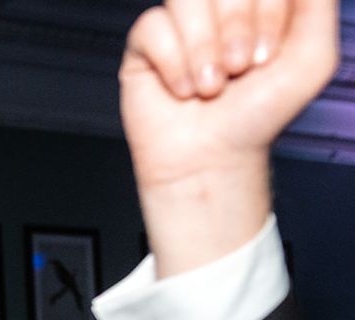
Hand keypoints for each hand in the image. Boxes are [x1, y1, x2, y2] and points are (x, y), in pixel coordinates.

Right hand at [121, 0, 337, 274]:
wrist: (210, 161)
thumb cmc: (256, 117)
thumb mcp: (312, 60)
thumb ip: (317, 5)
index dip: (267, 11)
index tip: (266, 57)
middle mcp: (220, 6)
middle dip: (235, 28)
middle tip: (239, 69)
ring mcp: (180, 22)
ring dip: (202, 47)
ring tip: (209, 86)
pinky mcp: (145, 44)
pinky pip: (152, 27)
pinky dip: (171, 63)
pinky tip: (182, 90)